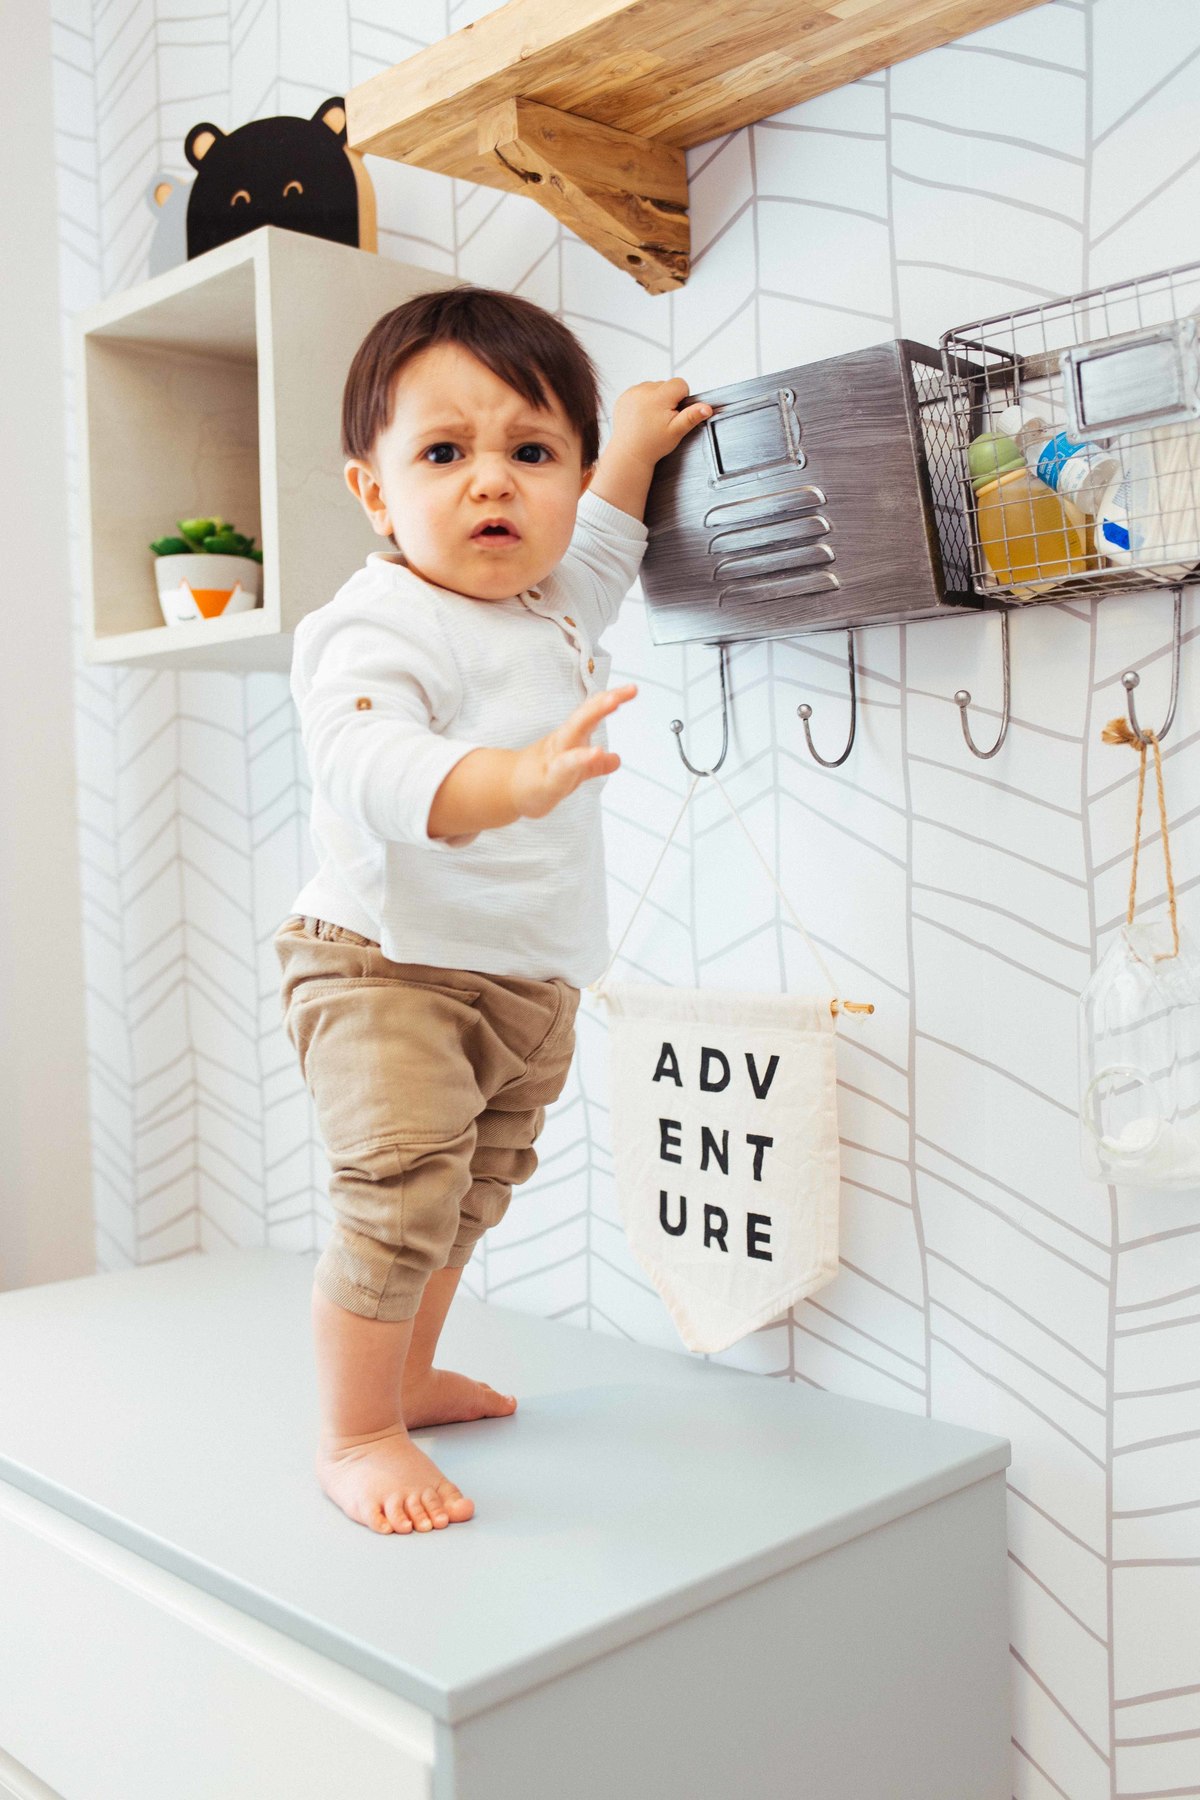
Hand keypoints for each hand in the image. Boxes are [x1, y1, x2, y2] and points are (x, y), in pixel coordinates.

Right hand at [511, 684, 637, 819]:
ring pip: (574, 732)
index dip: (611, 699)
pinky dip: (581, 758)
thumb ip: (595, 765)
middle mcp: (563, 740)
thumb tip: (616, 760)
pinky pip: (566, 766)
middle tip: (630, 689)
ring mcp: (554, 757)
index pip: (592, 712)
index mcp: (571, 736)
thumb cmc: (544, 775)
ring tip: (614, 702)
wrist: (511, 790)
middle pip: (584, 715)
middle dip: (605, 700)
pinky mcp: (549, 779)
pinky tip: (597, 752)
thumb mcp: (575, 770)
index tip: (633, 689)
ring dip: (593, 714)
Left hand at [609, 377, 711, 468]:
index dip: (682, 398)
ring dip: (655, 399)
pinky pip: (640, 392)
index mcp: (659, 397)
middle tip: (661, 419)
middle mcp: (644, 391)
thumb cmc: (653, 445)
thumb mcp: (676, 431)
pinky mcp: (623, 397)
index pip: (680, 384)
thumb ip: (692, 416)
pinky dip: (642, 401)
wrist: (628, 454)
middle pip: (666, 385)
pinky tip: (641, 416)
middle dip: (668, 399)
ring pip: (653, 387)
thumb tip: (707, 408)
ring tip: (651, 418)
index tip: (674, 412)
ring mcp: (632, 393)